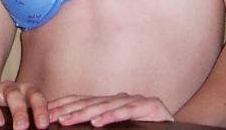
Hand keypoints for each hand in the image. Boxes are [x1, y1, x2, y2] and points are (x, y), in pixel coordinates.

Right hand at [0, 81, 51, 129]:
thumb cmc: (13, 111)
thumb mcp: (25, 114)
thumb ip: (33, 121)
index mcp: (25, 92)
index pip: (35, 96)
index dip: (40, 109)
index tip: (42, 125)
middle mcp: (8, 88)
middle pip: (13, 94)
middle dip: (18, 110)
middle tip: (21, 127)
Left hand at [48, 93, 173, 126]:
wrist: (178, 128)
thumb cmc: (148, 127)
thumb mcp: (121, 126)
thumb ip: (100, 123)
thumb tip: (77, 124)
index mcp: (112, 102)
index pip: (84, 101)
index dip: (65, 105)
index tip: (47, 111)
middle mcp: (122, 99)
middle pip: (91, 102)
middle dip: (68, 109)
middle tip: (51, 116)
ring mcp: (136, 101)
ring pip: (105, 107)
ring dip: (83, 113)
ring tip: (67, 120)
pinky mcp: (150, 107)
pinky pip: (126, 112)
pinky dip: (110, 117)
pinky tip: (97, 122)